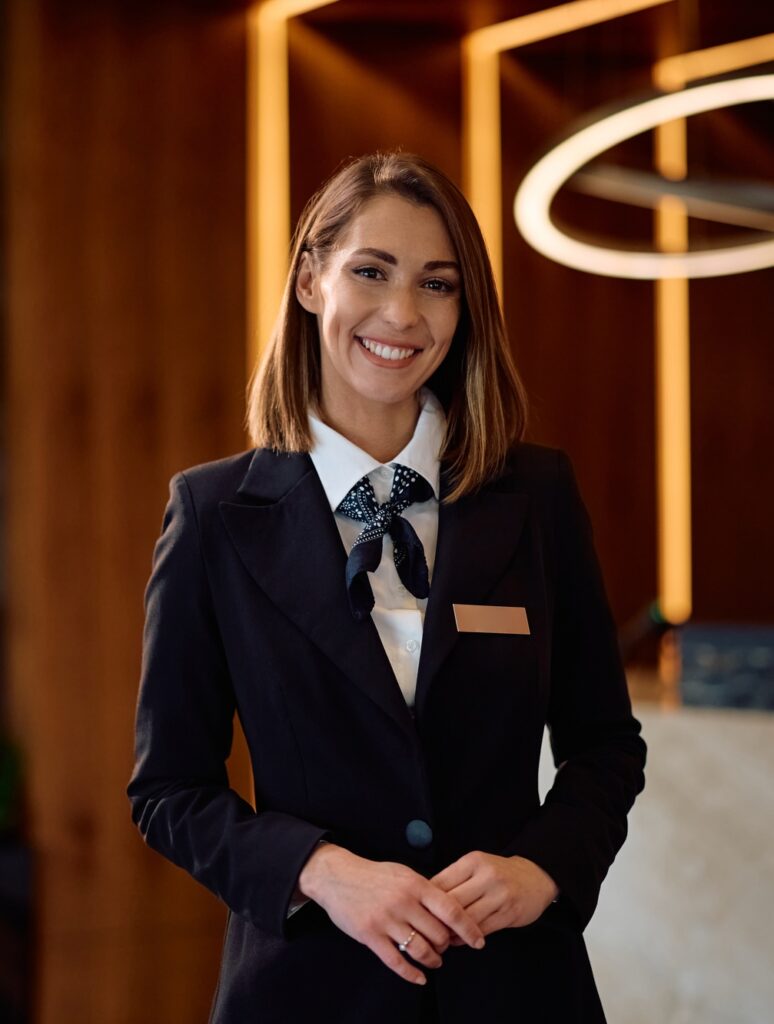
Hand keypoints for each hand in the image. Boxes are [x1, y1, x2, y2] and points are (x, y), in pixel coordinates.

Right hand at [298, 844, 485, 985]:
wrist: (337, 876)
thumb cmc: (374, 875)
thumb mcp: (404, 873)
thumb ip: (425, 890)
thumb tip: (450, 909)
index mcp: (415, 884)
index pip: (451, 910)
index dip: (469, 928)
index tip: (479, 941)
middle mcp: (403, 902)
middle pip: (438, 934)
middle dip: (446, 945)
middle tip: (446, 947)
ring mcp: (386, 920)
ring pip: (420, 949)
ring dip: (432, 960)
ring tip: (435, 961)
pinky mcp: (370, 935)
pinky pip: (396, 961)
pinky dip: (411, 974)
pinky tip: (420, 977)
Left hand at [430, 852, 558, 942]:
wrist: (535, 876)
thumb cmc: (499, 873)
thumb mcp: (476, 866)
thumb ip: (454, 879)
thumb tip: (426, 899)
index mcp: (472, 861)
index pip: (440, 883)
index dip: (426, 901)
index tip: (418, 913)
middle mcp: (486, 876)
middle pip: (451, 902)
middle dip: (437, 920)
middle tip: (426, 932)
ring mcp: (499, 895)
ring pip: (467, 919)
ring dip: (452, 933)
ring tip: (442, 939)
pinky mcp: (509, 913)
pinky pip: (482, 929)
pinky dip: (468, 938)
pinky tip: (460, 940)